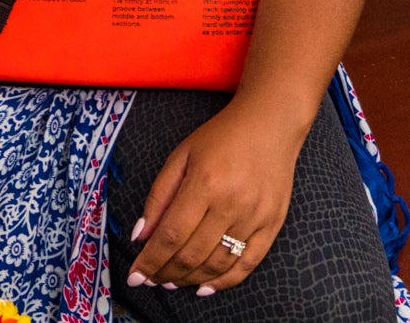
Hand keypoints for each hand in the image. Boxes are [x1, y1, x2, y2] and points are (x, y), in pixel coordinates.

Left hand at [126, 98, 302, 296]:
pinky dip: (225, 281)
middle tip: (151, 280)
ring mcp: (255, 216)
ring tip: (171, 282)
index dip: (150, 260)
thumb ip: (159, 196)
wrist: (270, 123)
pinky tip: (205, 287)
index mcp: (205, 182)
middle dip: (166, 273)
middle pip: (192, 254)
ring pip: (217, 263)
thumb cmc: (221, 137)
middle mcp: (232, 203)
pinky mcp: (273, 224)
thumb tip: (140, 236)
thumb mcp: (181, 155)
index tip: (136, 276)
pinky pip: (248, 263)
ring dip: (190, 279)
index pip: (171, 234)